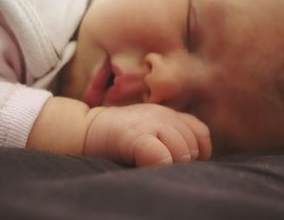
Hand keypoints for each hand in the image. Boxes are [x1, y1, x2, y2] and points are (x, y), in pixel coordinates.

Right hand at [83, 103, 211, 166]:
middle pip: (192, 145)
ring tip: (152, 169)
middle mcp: (162, 115)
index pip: (200, 132)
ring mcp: (149, 123)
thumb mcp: (148, 129)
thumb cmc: (117, 137)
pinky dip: (160, 166)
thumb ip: (169, 136)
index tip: (182, 163)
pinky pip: (160, 155)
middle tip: (163, 168)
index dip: (198, 151)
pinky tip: (149, 168)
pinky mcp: (134, 135)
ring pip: (181, 152)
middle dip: (183, 163)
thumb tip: (193, 159)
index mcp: (168, 113)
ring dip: (171, 166)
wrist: (83, 128)